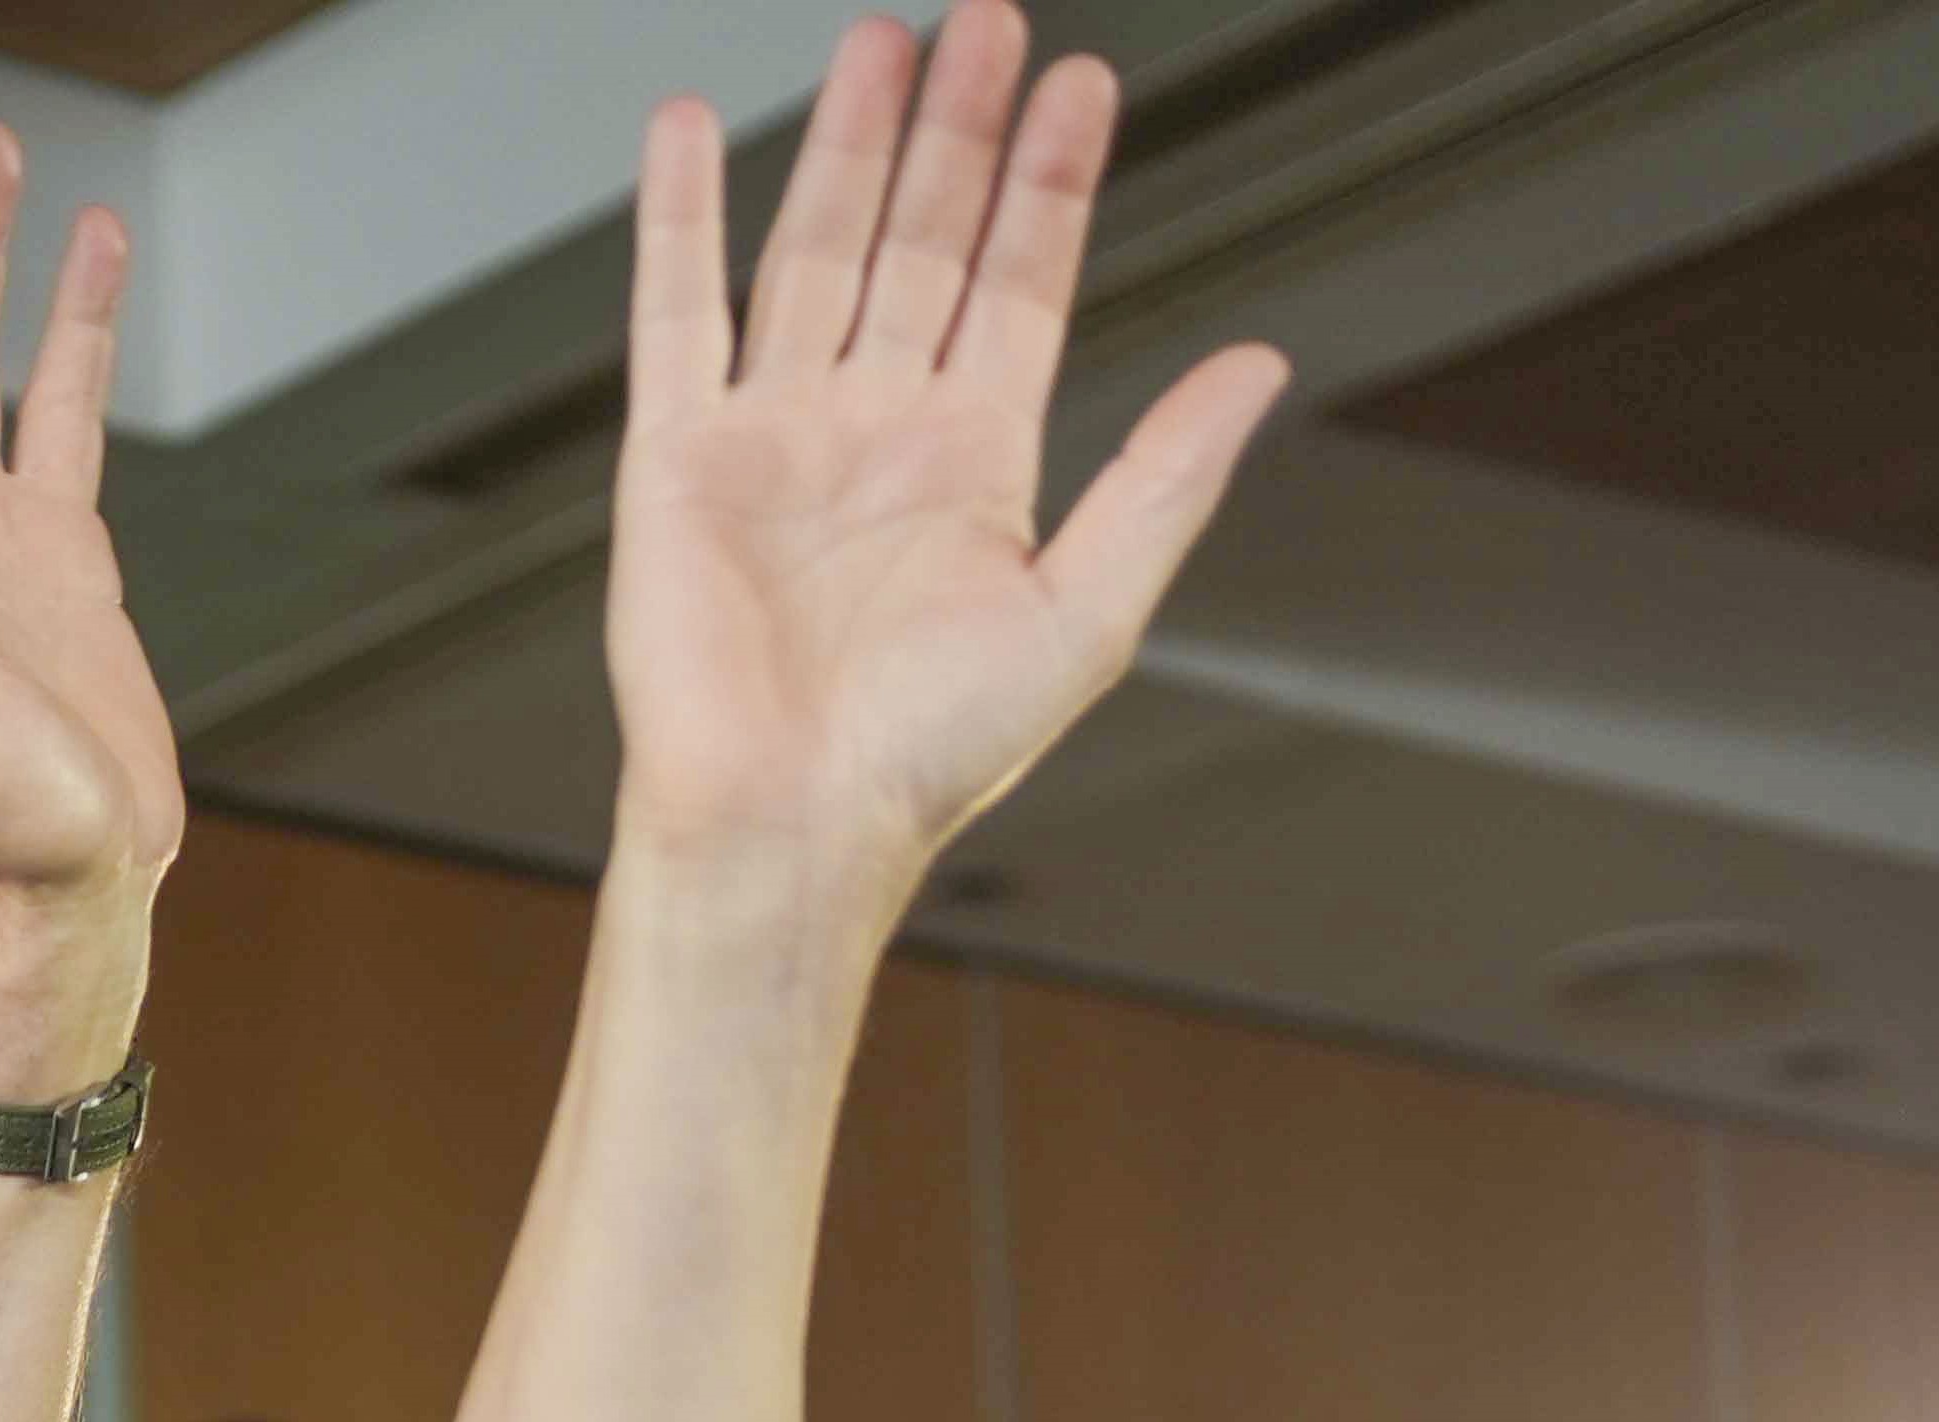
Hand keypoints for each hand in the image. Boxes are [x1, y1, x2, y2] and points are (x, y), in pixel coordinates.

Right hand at [600, 4, 1286, 881]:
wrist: (789, 824)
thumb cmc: (925, 758)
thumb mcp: (1088, 608)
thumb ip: (1167, 475)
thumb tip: (1261, 364)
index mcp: (973, 464)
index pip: (1019, 285)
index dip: (1049, 183)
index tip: (1080, 85)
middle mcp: (874, 432)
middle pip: (922, 242)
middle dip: (957, 132)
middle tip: (986, 22)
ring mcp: (775, 433)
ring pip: (817, 248)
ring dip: (849, 144)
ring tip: (881, 42)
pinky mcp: (680, 454)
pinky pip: (678, 310)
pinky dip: (679, 217)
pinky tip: (691, 131)